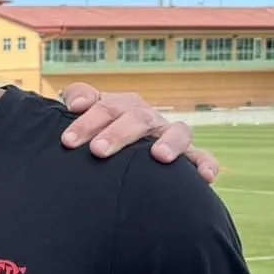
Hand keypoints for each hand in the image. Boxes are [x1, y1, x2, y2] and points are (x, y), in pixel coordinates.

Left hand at [57, 83, 219, 183]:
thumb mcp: (85, 114)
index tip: (67, 141)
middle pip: (137, 118)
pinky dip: (206, 163)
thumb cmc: (97, 133)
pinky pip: (203, 157)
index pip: (105, 107)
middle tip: (98, 151)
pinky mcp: (189, 156)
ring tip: (159, 156)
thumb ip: (78, 97)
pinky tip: (204, 175)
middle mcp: (148, 118)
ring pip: (178, 131)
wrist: (117, 155)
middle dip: (118, 133)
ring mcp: (170, 135)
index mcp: (122, 107)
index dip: (87, 121)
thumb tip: (75, 103)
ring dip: (170, 142)